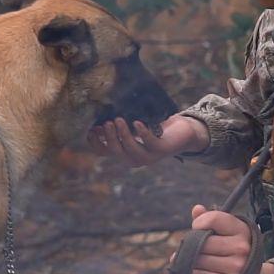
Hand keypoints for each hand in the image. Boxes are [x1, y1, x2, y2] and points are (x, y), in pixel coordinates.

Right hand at [86, 114, 208, 166]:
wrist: (181, 134)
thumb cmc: (154, 129)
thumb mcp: (133, 128)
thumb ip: (118, 126)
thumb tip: (98, 115)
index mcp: (124, 153)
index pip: (104, 152)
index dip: (95, 143)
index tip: (91, 129)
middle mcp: (134, 158)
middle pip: (116, 151)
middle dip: (109, 137)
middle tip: (106, 122)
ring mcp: (149, 156)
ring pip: (131, 150)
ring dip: (123, 135)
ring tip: (118, 120)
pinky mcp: (162, 149)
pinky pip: (150, 143)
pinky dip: (142, 133)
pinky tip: (137, 122)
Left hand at [188, 204, 273, 273]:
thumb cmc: (233, 252)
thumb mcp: (227, 233)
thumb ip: (210, 219)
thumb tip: (197, 209)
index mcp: (242, 229)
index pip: (213, 218)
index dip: (199, 223)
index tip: (198, 229)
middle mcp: (242, 247)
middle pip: (203, 242)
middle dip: (193, 245)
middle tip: (194, 249)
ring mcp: (236, 266)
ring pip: (199, 259)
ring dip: (190, 261)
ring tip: (194, 262)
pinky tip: (194, 272)